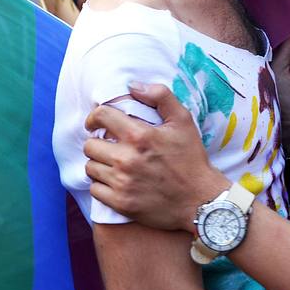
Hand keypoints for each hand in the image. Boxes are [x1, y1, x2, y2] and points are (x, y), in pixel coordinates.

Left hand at [83, 83, 227, 231]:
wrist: (200, 201)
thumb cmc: (191, 158)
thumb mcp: (183, 120)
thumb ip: (160, 96)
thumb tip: (133, 86)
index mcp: (140, 135)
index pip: (101, 116)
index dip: (94, 117)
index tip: (95, 122)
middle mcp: (127, 159)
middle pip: (90, 145)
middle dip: (97, 142)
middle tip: (109, 146)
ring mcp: (122, 183)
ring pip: (90, 167)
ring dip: (99, 163)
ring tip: (112, 163)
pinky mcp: (121, 203)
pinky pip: (94, 190)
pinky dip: (101, 185)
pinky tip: (115, 182)